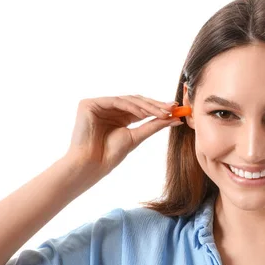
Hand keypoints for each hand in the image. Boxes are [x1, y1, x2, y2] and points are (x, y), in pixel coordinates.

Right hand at [64, 95, 182, 178]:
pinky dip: (131, 106)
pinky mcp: (89, 104)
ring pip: (128, 99)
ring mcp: (98, 105)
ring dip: (147, 106)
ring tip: (162, 113)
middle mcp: (109, 108)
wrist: (93, 164)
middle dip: (155, 105)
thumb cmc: (111, 154)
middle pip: (135, 101)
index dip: (157, 107)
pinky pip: (115, 101)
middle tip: (172, 108)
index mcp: (119, 116)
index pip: (141, 107)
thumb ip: (154, 125)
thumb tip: (176, 119)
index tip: (175, 109)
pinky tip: (144, 114)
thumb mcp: (137, 136)